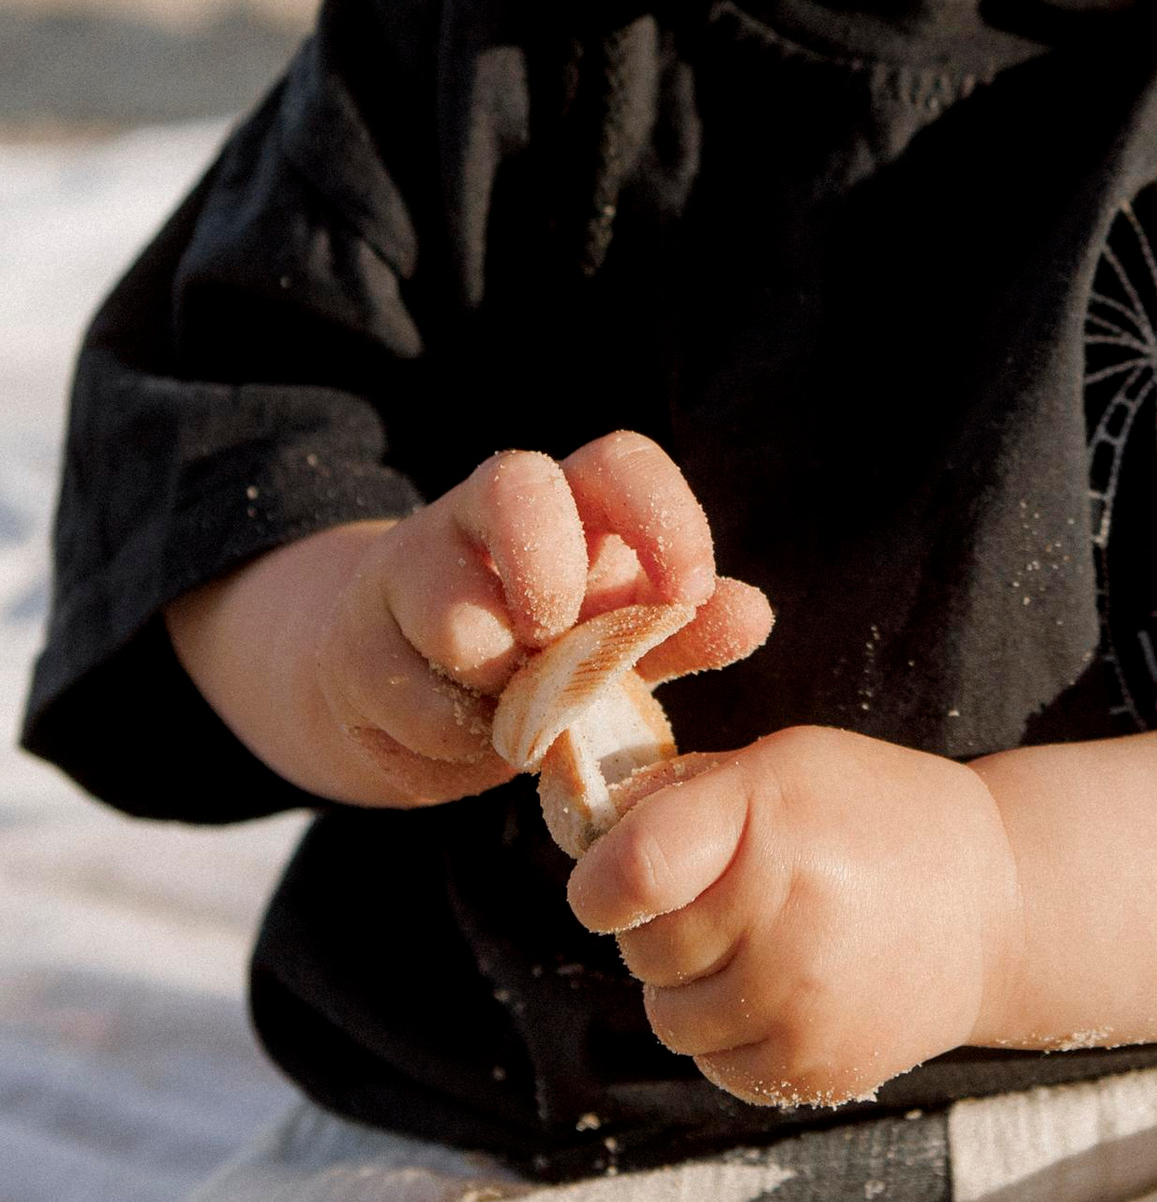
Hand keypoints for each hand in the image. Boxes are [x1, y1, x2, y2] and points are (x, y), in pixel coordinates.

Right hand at [168, 430, 766, 809]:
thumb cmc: (547, 656)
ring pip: (452, 610)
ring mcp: (412, 571)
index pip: (616, 462)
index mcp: (572, 502)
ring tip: (521, 713)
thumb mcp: (622, 642)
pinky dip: (453, 736)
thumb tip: (753, 613)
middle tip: (565, 643)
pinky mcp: (357, 643)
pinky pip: (408, 693)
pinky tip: (468, 739)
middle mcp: (484, 514)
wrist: (414, 697)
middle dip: (549, 574)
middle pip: (514, 484)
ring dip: (501, 684)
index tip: (691, 592)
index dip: (662, 514)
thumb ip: (682, 631)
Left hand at [568, 727, 1018, 1105]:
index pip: (627, 873)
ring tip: (760, 947)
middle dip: (663, 928)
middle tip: (724, 901)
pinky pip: (716, 1065)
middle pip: (643, 951)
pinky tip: (788, 992)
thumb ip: (684, 796)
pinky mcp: (814, 1069)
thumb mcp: (788, 766)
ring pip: (670, 1017)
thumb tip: (585, 836)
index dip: (602, 885)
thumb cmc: (874, 817)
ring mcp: (800, 1002)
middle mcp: (781, 915)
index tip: (616, 885)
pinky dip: (733, 1035)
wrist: (996, 905)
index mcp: (766, 820)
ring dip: (694, 987)